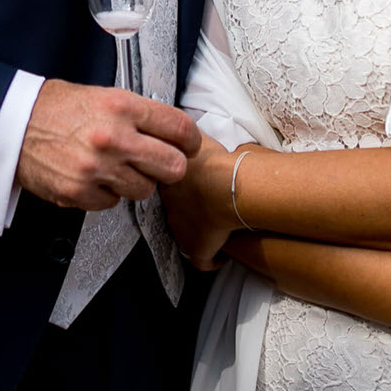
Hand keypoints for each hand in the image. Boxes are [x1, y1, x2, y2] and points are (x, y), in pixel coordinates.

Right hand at [16, 79, 203, 209]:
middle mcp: (113, 138)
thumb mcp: (101, 96)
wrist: (12, 124)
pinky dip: (107, 193)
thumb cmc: (55, 108)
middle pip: (173, 167)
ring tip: (116, 166)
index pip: (179, 129)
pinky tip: (94, 176)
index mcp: (122, 107)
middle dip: (170, 166)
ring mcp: (97, 169)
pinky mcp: (81, 193)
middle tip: (159, 162)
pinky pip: (114, 203)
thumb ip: (137, 114)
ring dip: (136, 181)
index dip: (190, 141)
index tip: (189, 145)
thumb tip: (169, 132)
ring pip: (145, 189)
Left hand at [162, 141, 254, 268]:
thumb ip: (188, 136)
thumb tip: (186, 130)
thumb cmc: (214, 160)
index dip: (178, 187)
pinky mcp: (200, 247)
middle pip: (174, 210)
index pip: (166, 188)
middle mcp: (172, 209)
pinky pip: (202, 261)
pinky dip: (212, 259)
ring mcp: (184, 230)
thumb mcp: (197, 139)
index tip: (188, 185)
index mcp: (169, 184)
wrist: (224, 184)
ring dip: (199, 230)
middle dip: (187, 208)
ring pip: (186, 233)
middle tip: (203, 204)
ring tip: (214, 226)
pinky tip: (220, 255)